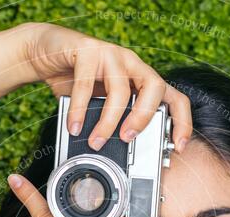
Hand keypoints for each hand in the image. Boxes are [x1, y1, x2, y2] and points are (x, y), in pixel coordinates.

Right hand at [22, 22, 191, 151]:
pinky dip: (80, 109)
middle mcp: (131, 64)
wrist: (46, 52)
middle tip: (127, 139)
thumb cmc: (77, 79)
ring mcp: (111, 54)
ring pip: (120, 89)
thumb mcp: (101, 103)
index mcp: (141, 78)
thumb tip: (121, 155)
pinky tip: (74, 126)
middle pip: (155, 87)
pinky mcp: (87, 49)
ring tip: (96, 141)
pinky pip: (86, 83)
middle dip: (144, 118)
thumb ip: (114, 121)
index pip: (174, 97)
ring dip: (108, 121)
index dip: (182, 122)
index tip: (179, 147)